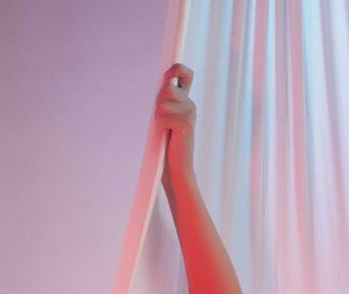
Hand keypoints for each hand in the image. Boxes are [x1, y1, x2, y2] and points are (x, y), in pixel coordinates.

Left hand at [156, 63, 196, 184]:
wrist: (175, 169)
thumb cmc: (165, 146)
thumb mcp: (162, 118)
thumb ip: (163, 101)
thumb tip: (162, 83)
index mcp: (184, 101)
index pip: (185, 73)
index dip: (176, 69)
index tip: (167, 78)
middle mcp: (190, 104)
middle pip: (166, 88)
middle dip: (157, 104)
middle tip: (161, 122)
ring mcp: (191, 112)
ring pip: (163, 102)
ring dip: (157, 117)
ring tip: (165, 130)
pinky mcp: (187, 123)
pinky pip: (164, 116)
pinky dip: (160, 127)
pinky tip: (168, 136)